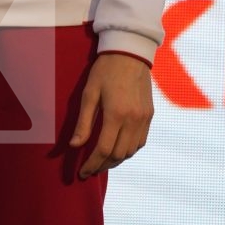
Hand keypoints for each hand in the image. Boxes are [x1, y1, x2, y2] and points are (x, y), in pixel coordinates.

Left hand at [69, 54, 152, 177]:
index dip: (91, 165)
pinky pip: (140, 142)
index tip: (82, 173)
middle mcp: (133, 120)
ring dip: (116, 160)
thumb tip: (74, 146)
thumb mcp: (89, 93)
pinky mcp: (150, 115)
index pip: (103, 150)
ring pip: (131, 151)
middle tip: (89, 169)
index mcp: (116, 114)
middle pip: (118, 155)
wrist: (130, 52)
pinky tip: (118, 148)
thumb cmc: (105, 70)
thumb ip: (83, 122)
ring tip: (102, 161)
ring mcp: (144, 119)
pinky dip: (128, 150)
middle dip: (102, 166)